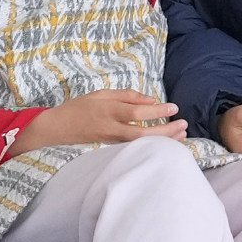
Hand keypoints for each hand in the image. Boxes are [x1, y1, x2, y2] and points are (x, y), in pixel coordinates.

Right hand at [11, 88, 182, 153]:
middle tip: (184, 125)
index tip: (174, 107)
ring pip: (140, 143)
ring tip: (181, 135)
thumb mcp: (101, 94)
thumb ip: (126, 96)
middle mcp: (110, 127)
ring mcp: (111, 140)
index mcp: (108, 110)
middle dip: (165, 131)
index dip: (157, 111)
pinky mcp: (111, 147)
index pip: (136, 112)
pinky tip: (164, 142)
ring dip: (162, 140)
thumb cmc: (80, 107)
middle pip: (141, 133)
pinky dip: (151, 144)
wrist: (58, 128)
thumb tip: (150, 100)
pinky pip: (135, 147)